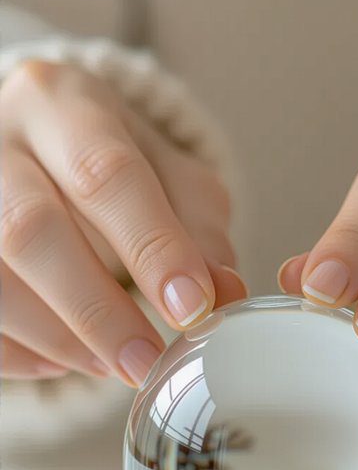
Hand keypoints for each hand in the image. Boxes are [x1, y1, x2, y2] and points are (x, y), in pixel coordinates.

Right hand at [1, 60, 245, 383]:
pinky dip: (20, 353)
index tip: (192, 308)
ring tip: (112, 365)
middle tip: (147, 362)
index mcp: (61, 104)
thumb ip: (199, 229)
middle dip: (97, 309)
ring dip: (57, 337)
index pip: (105, 173)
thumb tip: (225, 294)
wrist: (34, 144)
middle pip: (31, 228)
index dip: (151, 246)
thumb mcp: (167, 174)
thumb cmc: (108, 160)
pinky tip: (62, 362)